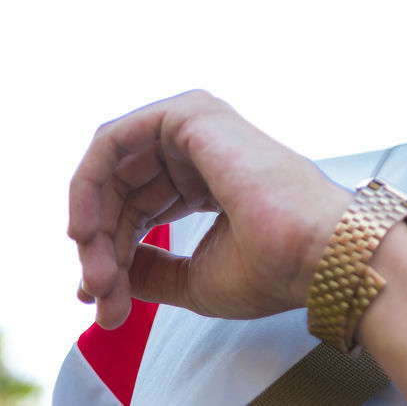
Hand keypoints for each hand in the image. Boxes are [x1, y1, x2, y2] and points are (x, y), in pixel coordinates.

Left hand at [68, 89, 351, 328]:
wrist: (312, 252)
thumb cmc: (272, 268)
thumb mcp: (192, 279)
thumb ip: (147, 271)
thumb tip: (100, 278)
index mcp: (213, 181)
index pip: (142, 209)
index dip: (113, 253)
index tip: (104, 300)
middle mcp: (204, 149)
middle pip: (121, 190)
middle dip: (100, 244)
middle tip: (98, 291)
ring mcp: (198, 127)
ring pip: (112, 169)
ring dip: (93, 222)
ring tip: (99, 271)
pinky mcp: (188, 115)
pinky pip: (112, 141)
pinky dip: (87, 184)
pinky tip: (87, 228)